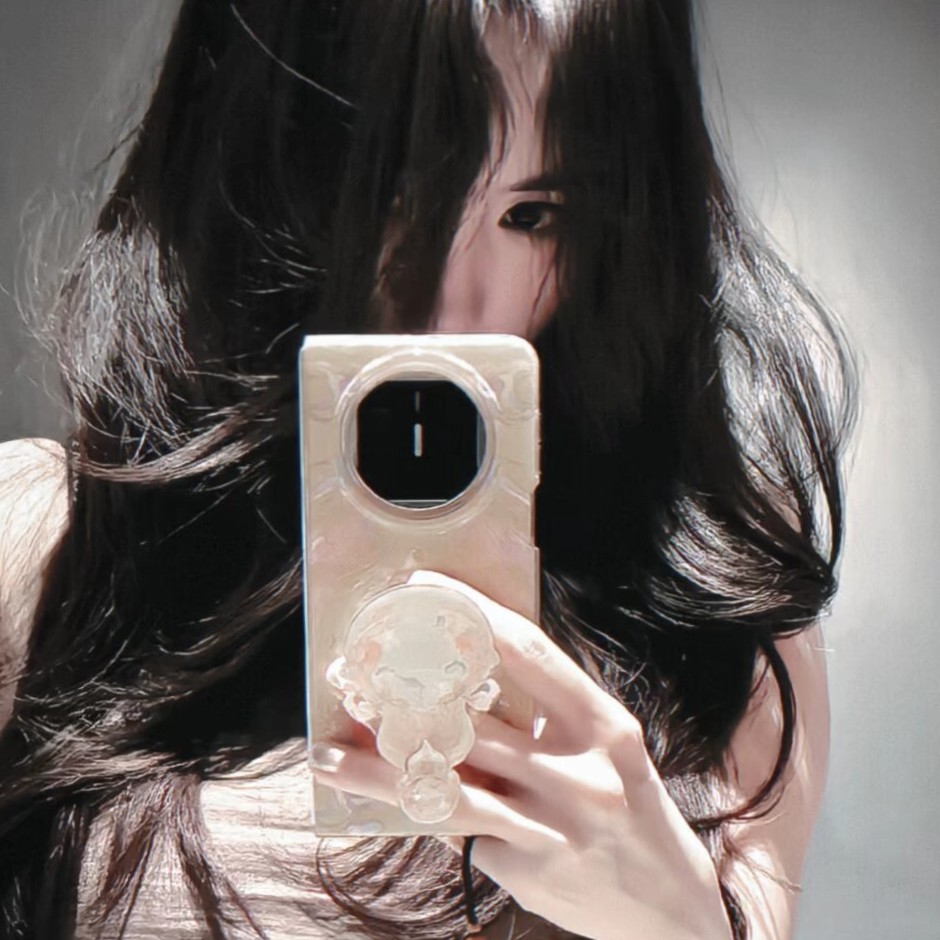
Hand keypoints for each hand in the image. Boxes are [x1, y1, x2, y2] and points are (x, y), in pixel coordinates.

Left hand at [312, 571, 732, 939]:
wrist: (669, 902)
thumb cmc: (626, 803)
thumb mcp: (603, 745)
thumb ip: (544, 711)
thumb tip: (459, 673)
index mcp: (603, 722)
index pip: (528, 650)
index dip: (471, 612)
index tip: (423, 588)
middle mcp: (580, 771)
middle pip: (472, 718)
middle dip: (403, 694)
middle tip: (351, 674)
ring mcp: (553, 825)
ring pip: (448, 786)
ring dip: (378, 769)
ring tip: (328, 753)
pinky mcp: (528, 868)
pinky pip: (460, 829)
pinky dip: (417, 808)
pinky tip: (376, 797)